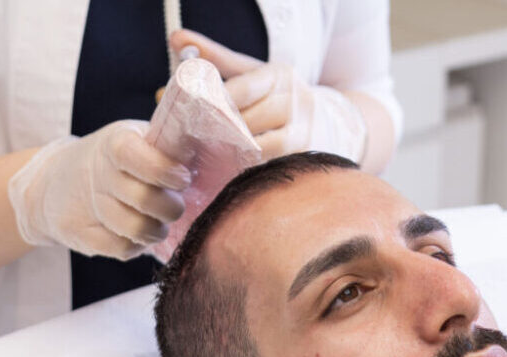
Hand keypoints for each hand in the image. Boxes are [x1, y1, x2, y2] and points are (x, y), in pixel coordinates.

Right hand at [8, 120, 190, 259]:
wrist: (55, 183)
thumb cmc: (114, 162)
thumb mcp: (136, 141)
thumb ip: (168, 147)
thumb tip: (210, 153)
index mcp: (114, 143)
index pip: (135, 156)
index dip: (163, 170)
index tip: (183, 178)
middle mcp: (98, 173)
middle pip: (143, 199)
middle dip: (171, 207)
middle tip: (176, 206)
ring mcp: (88, 206)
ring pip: (135, 229)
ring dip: (157, 230)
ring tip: (160, 223)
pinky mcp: (81, 234)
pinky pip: (122, 249)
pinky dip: (138, 246)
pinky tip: (138, 234)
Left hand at [170, 29, 366, 161]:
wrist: (329, 125)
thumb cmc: (278, 98)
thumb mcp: (252, 73)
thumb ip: (216, 59)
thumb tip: (176, 38)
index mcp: (281, 75)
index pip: (245, 87)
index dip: (218, 101)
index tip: (195, 110)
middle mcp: (297, 101)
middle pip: (250, 119)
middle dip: (220, 129)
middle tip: (194, 137)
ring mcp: (304, 132)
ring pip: (259, 145)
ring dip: (232, 151)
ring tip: (209, 154)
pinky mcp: (304, 158)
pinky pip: (269, 165)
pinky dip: (248, 167)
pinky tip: (231, 167)